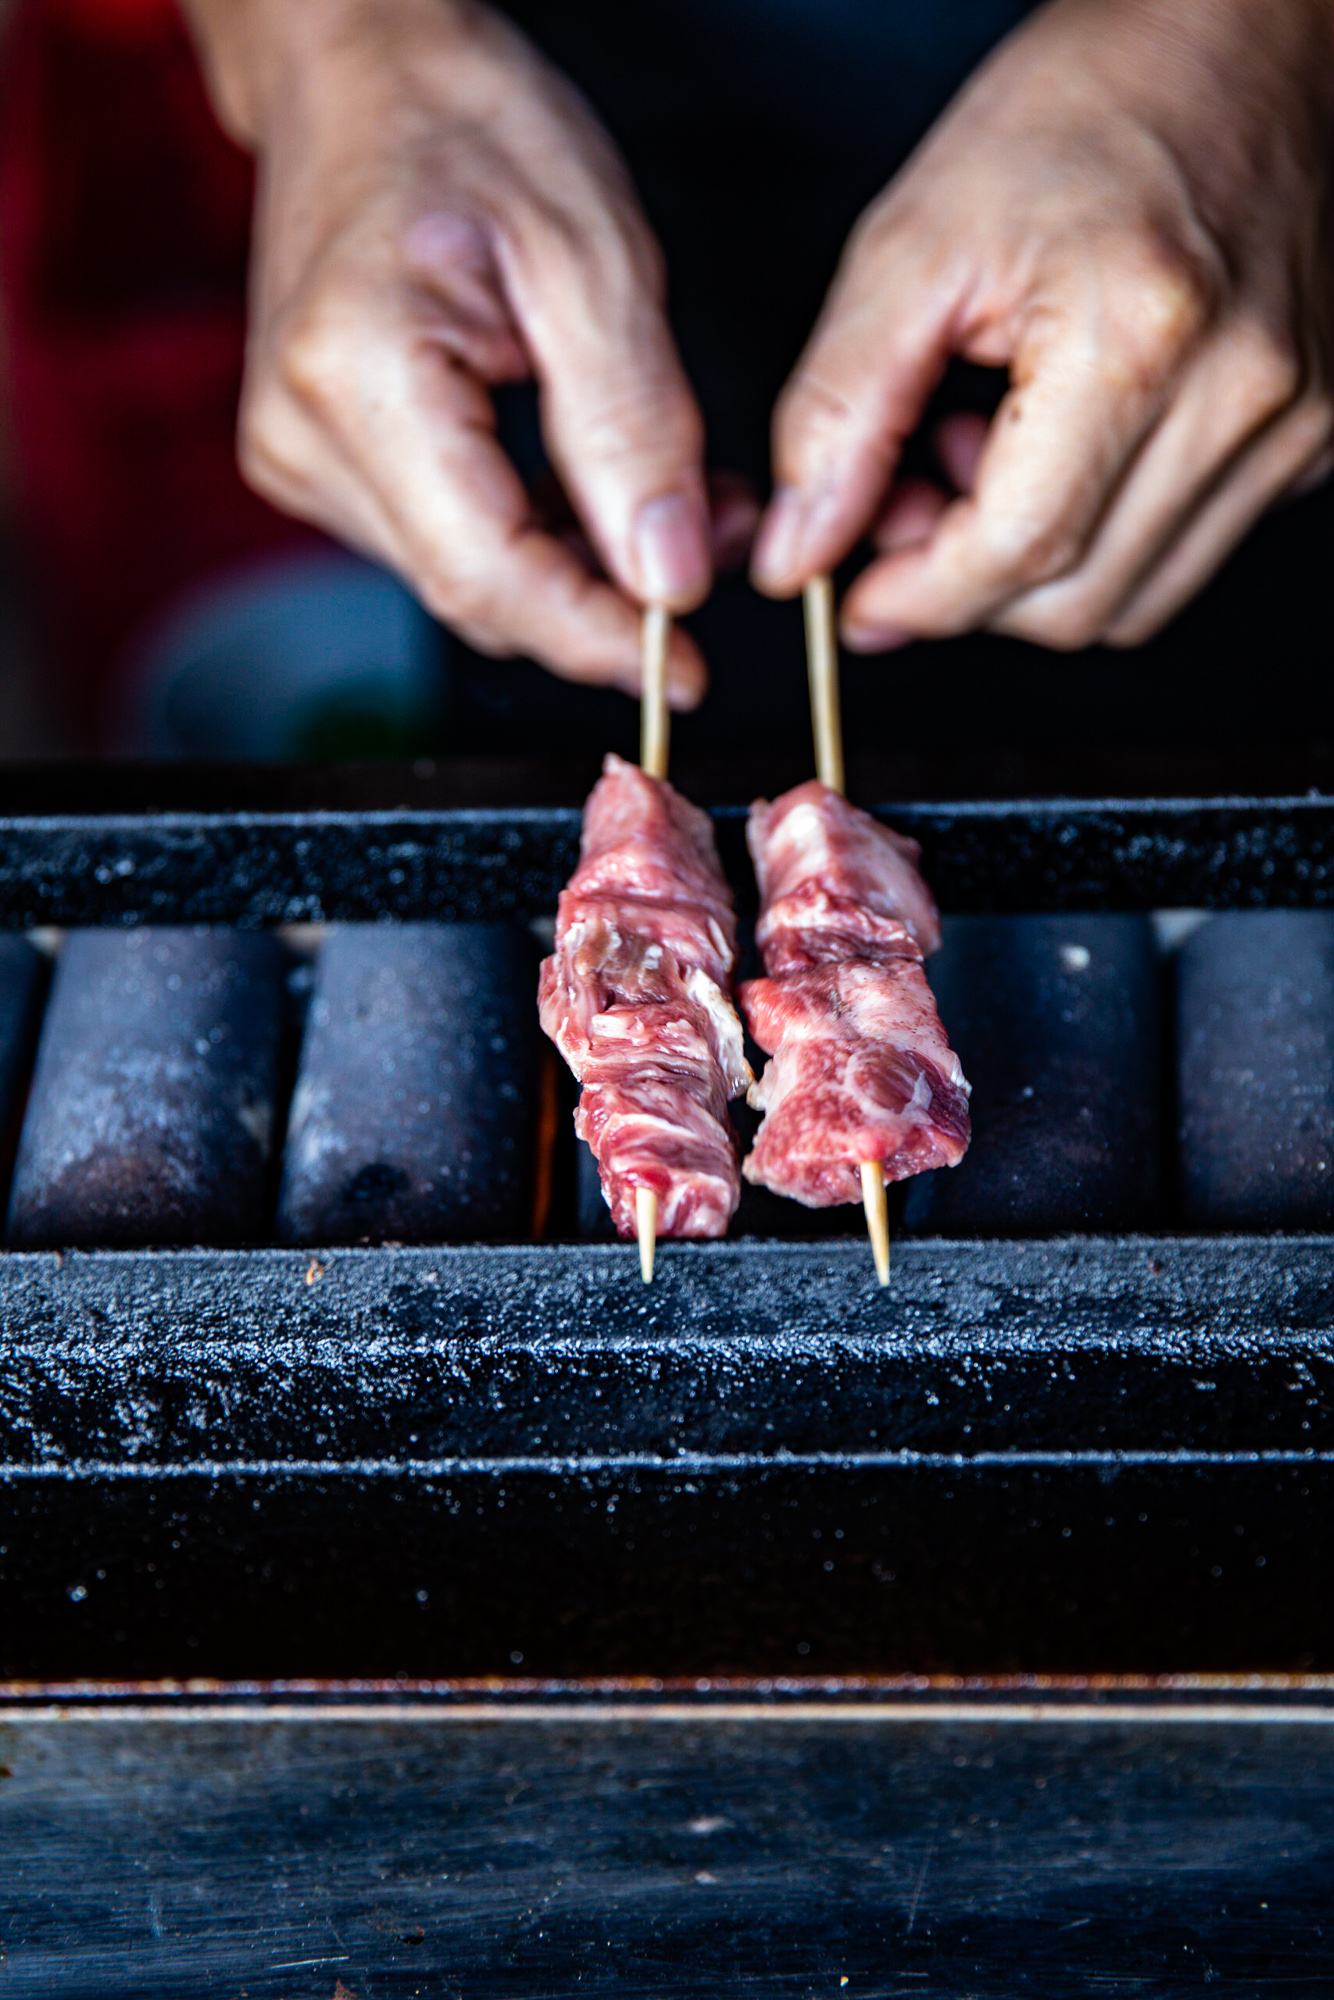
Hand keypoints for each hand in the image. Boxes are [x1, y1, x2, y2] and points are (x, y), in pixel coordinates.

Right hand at [181, 0, 720, 704]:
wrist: (358, 70)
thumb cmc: (465, 122)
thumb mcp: (589, 256)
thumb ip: (633, 428)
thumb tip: (669, 577)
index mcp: (358, 375)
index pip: (486, 573)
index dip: (593, 634)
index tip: (687, 666)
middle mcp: (305, 437)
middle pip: (476, 593)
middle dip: (607, 599)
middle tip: (718, 545)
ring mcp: (302, 457)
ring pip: (469, 578)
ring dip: (584, 569)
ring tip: (686, 504)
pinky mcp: (324, 461)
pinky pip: (449, 540)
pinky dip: (541, 536)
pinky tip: (609, 494)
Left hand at [752, 0, 1331, 650]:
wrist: (1241, 35)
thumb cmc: (1089, 105)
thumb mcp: (916, 243)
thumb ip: (840, 413)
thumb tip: (801, 551)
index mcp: (1139, 339)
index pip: (1017, 555)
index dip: (917, 599)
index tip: (858, 597)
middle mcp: (1242, 396)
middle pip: (1075, 606)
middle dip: (966, 587)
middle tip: (908, 499)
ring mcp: (1295, 424)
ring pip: (1132, 599)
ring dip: (1035, 567)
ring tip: (988, 450)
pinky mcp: (1314, 437)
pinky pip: (1185, 550)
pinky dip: (1103, 534)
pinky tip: (1062, 442)